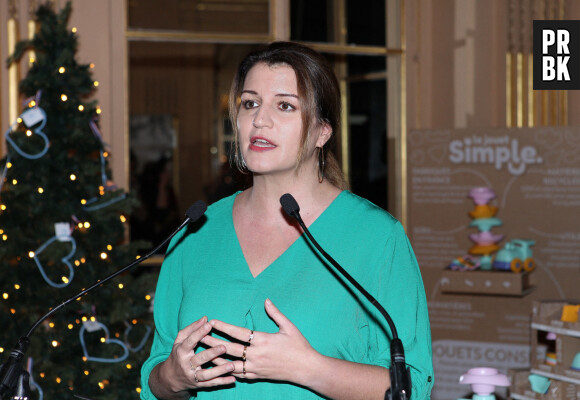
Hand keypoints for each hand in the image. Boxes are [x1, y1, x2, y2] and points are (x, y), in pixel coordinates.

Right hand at [157, 316, 235, 392]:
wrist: (170, 379)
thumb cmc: (178, 354)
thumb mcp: (180, 341)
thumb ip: (191, 328)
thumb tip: (205, 318)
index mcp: (181, 351)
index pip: (190, 341)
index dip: (199, 333)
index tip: (209, 325)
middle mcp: (186, 364)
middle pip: (200, 359)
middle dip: (212, 353)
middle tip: (224, 347)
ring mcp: (192, 376)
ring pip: (206, 374)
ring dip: (219, 371)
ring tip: (232, 365)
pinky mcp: (198, 385)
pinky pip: (211, 384)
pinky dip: (222, 382)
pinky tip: (232, 379)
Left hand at [200, 299, 316, 384]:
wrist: (306, 368)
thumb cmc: (299, 346)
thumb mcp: (289, 327)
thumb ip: (276, 314)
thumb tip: (266, 301)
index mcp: (263, 340)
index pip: (238, 332)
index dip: (224, 327)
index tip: (212, 321)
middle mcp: (256, 355)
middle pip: (229, 348)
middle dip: (213, 342)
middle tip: (199, 337)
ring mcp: (256, 367)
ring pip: (230, 364)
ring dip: (216, 359)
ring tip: (204, 354)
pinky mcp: (257, 376)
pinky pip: (239, 374)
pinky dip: (228, 371)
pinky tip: (219, 368)